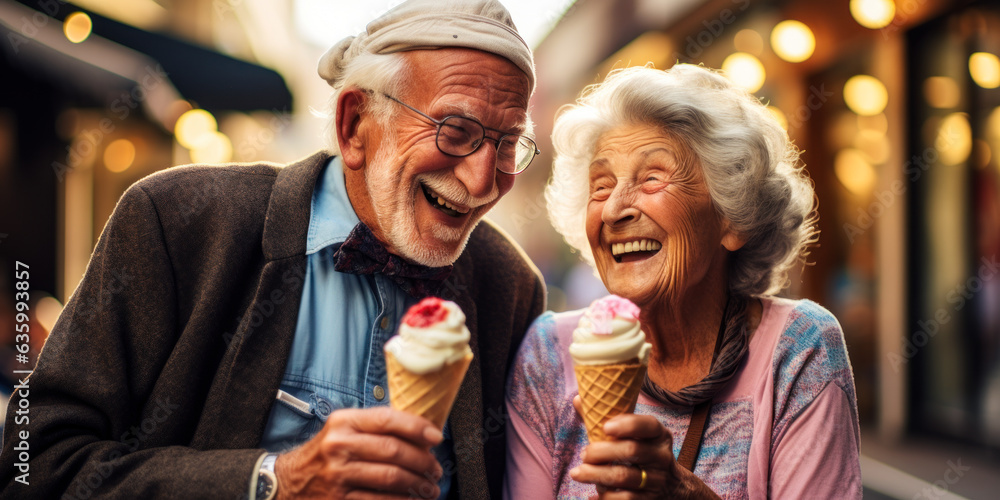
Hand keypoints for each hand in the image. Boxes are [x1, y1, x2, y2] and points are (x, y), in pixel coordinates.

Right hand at [274, 406, 443, 498]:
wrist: (289, 482)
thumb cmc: (326, 454)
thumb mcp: (343, 431)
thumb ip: (375, 428)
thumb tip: (422, 433)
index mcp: (343, 423)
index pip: (387, 419)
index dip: (417, 427)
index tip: (437, 437)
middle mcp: (339, 446)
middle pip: (393, 451)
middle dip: (423, 461)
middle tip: (436, 469)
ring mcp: (338, 475)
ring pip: (390, 478)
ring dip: (418, 484)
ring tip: (430, 488)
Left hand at [569, 396, 718, 499]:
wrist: (672, 487)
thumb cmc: (642, 453)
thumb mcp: (634, 436)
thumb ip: (606, 419)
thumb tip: (579, 399)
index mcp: (659, 434)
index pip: (648, 425)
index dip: (627, 424)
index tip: (605, 426)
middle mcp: (662, 456)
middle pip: (631, 450)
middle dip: (602, 451)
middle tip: (584, 454)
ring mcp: (657, 480)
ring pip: (624, 477)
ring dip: (595, 474)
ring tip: (577, 473)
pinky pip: (625, 499)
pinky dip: (605, 497)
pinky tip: (593, 494)